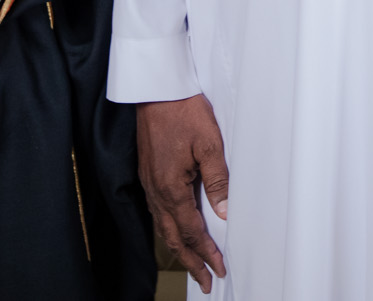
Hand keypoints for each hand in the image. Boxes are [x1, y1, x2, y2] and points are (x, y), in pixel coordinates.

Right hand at [137, 94, 229, 292]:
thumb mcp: (210, 143)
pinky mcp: (148, 174)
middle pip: (173, 237)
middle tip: (206, 281)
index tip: (219, 269)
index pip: (191, 231)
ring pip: (163, 226)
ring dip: (179, 248)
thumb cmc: (183, 111)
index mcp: (171, 187)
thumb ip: (218, 180)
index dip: (206, 253)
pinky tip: (175, 230)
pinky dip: (168, 228)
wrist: (156, 90)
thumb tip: (224, 212)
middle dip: (191, 261)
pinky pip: (157, 211)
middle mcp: (156, 191)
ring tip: (193, 264)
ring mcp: (149, 183)